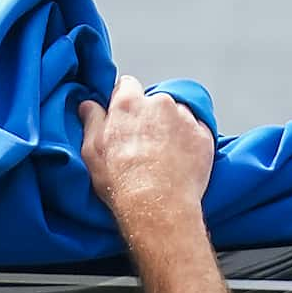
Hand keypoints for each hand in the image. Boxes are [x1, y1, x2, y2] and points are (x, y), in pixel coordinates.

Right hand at [77, 73, 213, 241]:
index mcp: (128, 104)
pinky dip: (188, 142)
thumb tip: (88, 106)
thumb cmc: (124, 182)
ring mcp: (184, 117)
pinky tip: (177, 162)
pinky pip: (195, 131)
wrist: (158, 206)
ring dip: (170, 129)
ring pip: (176, 115)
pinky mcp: (203, 134)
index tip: (122, 117)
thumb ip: (91, 122)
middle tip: (142, 146)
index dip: (122, 101)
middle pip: (153, 102)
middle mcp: (158, 103)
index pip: (125, 86)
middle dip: (148, 118)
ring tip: (162, 158)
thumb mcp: (92, 152)